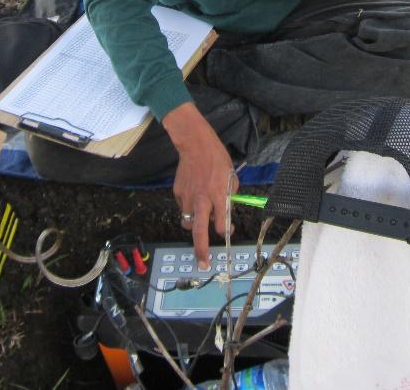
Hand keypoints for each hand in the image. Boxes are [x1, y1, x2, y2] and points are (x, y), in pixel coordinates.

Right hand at [163, 103, 238, 268]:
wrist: (195, 145)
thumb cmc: (217, 159)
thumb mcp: (231, 178)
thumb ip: (228, 197)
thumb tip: (226, 211)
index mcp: (218, 197)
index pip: (222, 225)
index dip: (226, 230)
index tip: (228, 230)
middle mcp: (202, 201)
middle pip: (200, 233)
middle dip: (201, 251)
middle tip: (203, 264)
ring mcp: (187, 198)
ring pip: (189, 222)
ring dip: (195, 223)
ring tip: (200, 213)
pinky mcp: (177, 193)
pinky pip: (184, 207)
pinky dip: (189, 206)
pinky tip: (194, 193)